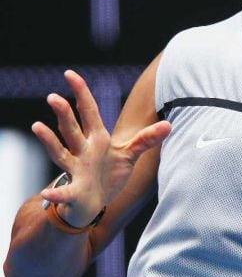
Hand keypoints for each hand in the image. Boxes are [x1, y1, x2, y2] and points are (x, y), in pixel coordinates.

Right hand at [32, 70, 170, 226]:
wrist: (92, 203)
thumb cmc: (108, 174)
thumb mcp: (129, 154)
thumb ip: (146, 139)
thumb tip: (169, 125)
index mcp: (96, 139)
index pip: (88, 112)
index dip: (81, 93)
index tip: (69, 73)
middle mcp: (82, 151)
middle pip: (71, 129)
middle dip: (64, 114)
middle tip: (53, 96)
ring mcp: (76, 170)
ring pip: (61, 153)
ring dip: (49, 141)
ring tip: (37, 126)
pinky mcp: (75, 192)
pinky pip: (64, 192)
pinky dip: (56, 193)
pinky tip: (47, 192)